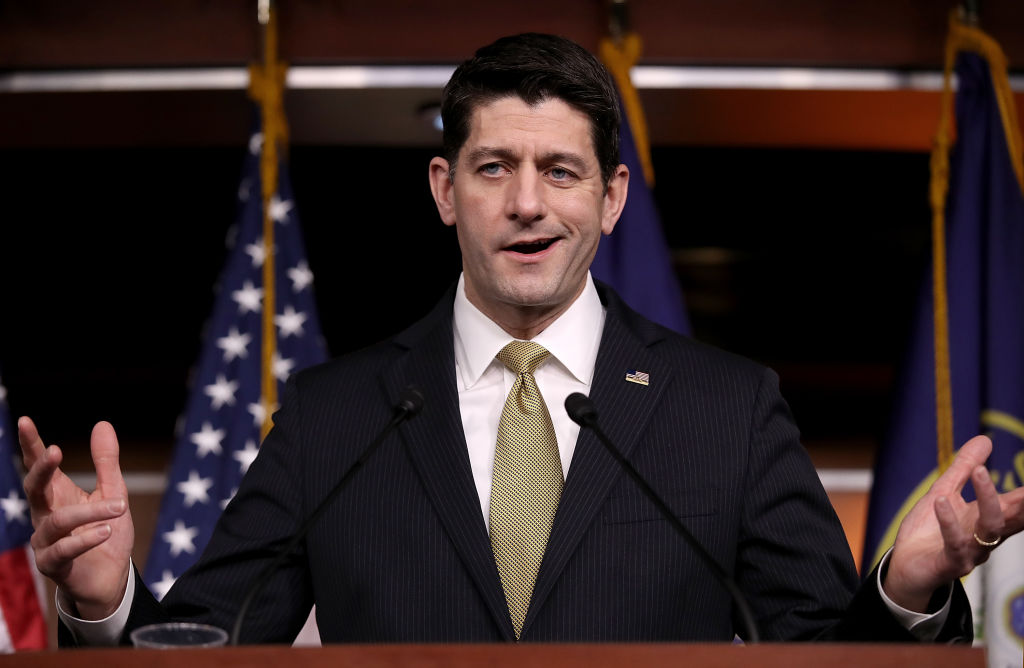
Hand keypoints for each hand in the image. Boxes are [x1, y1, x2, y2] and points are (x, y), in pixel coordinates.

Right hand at [19, 417, 134, 619]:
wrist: (110, 577)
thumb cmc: (106, 532)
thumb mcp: (113, 492)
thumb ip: (106, 462)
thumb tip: (102, 424)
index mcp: (57, 495)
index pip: (40, 467)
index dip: (31, 445)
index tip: (25, 421)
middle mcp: (45, 515)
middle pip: (34, 488)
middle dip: (41, 468)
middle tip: (55, 450)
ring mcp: (46, 541)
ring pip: (58, 521)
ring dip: (90, 512)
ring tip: (120, 506)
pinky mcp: (54, 565)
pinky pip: (64, 550)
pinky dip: (86, 539)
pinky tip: (105, 531)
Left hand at [883, 435, 1023, 611]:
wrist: (906, 567)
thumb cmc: (928, 531)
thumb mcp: (944, 492)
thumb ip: (964, 468)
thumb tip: (985, 438)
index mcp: (989, 519)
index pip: (1018, 505)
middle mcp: (987, 536)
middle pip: (1013, 517)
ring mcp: (971, 551)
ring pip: (989, 527)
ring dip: (987, 498)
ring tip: (980, 471)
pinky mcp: (951, 563)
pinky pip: (954, 543)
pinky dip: (948, 521)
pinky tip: (941, 501)